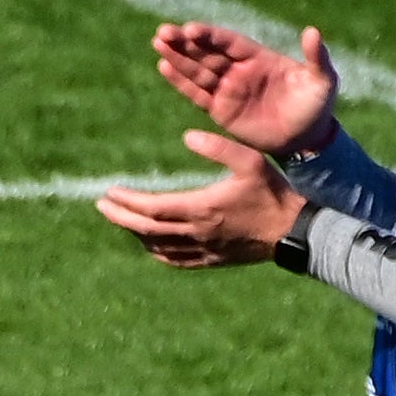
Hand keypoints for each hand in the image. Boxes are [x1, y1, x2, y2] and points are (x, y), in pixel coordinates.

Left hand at [98, 132, 311, 268]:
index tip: (109, 192)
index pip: (151, 208)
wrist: (293, 230)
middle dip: (120, 217)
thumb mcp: (251, 161)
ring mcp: (202, 250)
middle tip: (102, 205)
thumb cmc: (273, 192)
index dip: (127, 202)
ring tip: (121, 218)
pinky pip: (174, 260)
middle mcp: (196, 233)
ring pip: (156, 246)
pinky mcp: (211, 260)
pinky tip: (149, 243)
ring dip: (135, 233)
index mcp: (202, 208)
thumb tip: (187, 135)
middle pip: (146, 229)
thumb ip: (219, 147)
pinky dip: (155, 251)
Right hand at [151, 18, 339, 155]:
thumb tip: (312, 32)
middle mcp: (239, 70)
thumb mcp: (322, 80)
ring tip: (158, 43)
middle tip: (163, 32)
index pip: (229, 42)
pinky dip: (180, 82)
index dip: (209, 36)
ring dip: (177, 57)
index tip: (189, 29)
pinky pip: (197, 94)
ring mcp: (228, 89)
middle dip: (185, 43)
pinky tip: (164, 67)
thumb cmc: (317, 105)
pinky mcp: (220, 111)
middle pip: (207, 53)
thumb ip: (316, 57)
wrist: (306, 139)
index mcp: (259, 57)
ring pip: (197, 70)